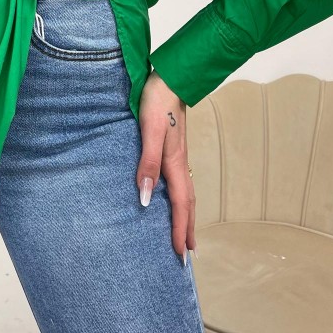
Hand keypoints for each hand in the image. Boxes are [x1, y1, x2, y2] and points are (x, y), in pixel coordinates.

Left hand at [136, 69, 196, 263]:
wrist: (170, 78)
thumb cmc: (157, 101)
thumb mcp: (150, 130)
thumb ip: (148, 162)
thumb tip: (145, 197)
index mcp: (175, 163)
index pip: (180, 205)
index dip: (179, 229)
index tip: (180, 254)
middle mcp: (180, 163)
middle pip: (188, 203)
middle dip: (187, 229)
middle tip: (187, 254)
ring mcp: (178, 156)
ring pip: (186, 193)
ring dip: (186, 216)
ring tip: (185, 233)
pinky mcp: (173, 148)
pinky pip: (180, 182)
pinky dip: (181, 199)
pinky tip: (172, 199)